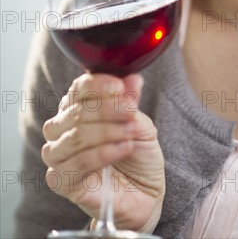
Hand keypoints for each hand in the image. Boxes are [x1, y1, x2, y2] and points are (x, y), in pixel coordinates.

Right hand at [42, 73, 164, 232]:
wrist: (144, 193)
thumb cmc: (137, 154)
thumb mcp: (140, 122)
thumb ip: (131, 102)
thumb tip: (132, 78)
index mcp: (77, 107)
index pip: (79, 89)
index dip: (98, 85)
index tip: (119, 87)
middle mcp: (61, 128)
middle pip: (77, 111)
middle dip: (108, 110)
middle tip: (131, 113)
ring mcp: (58, 154)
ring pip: (76, 135)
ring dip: (108, 131)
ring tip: (131, 133)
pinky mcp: (60, 181)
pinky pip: (77, 163)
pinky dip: (103, 153)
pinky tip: (122, 148)